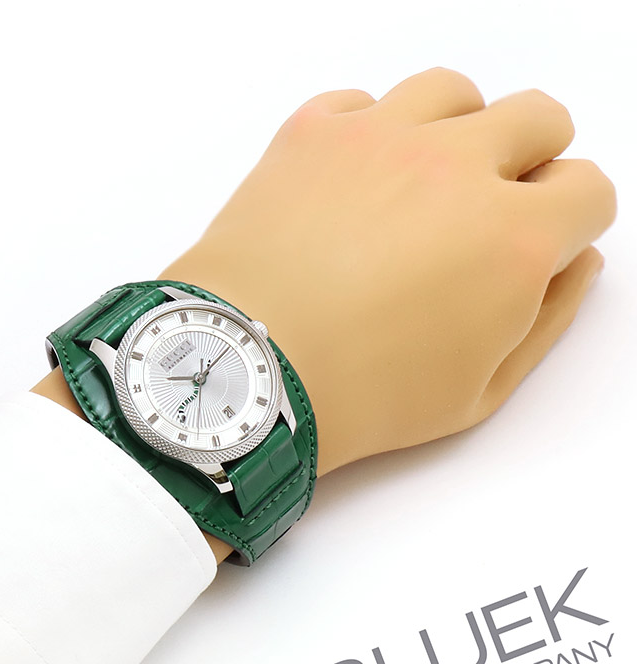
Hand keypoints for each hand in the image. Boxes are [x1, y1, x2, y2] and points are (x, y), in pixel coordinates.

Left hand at [157, 68, 616, 476]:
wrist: (246, 371)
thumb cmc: (360, 398)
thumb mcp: (477, 392)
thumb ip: (545, 319)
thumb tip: (574, 259)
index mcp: (512, 238)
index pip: (588, 190)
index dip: (569, 221)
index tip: (540, 243)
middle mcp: (456, 167)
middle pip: (537, 118)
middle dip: (531, 161)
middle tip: (489, 210)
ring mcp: (380, 139)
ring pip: (453, 92)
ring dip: (456, 131)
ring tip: (423, 186)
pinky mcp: (312, 132)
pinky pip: (364, 101)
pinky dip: (371, 133)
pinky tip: (354, 183)